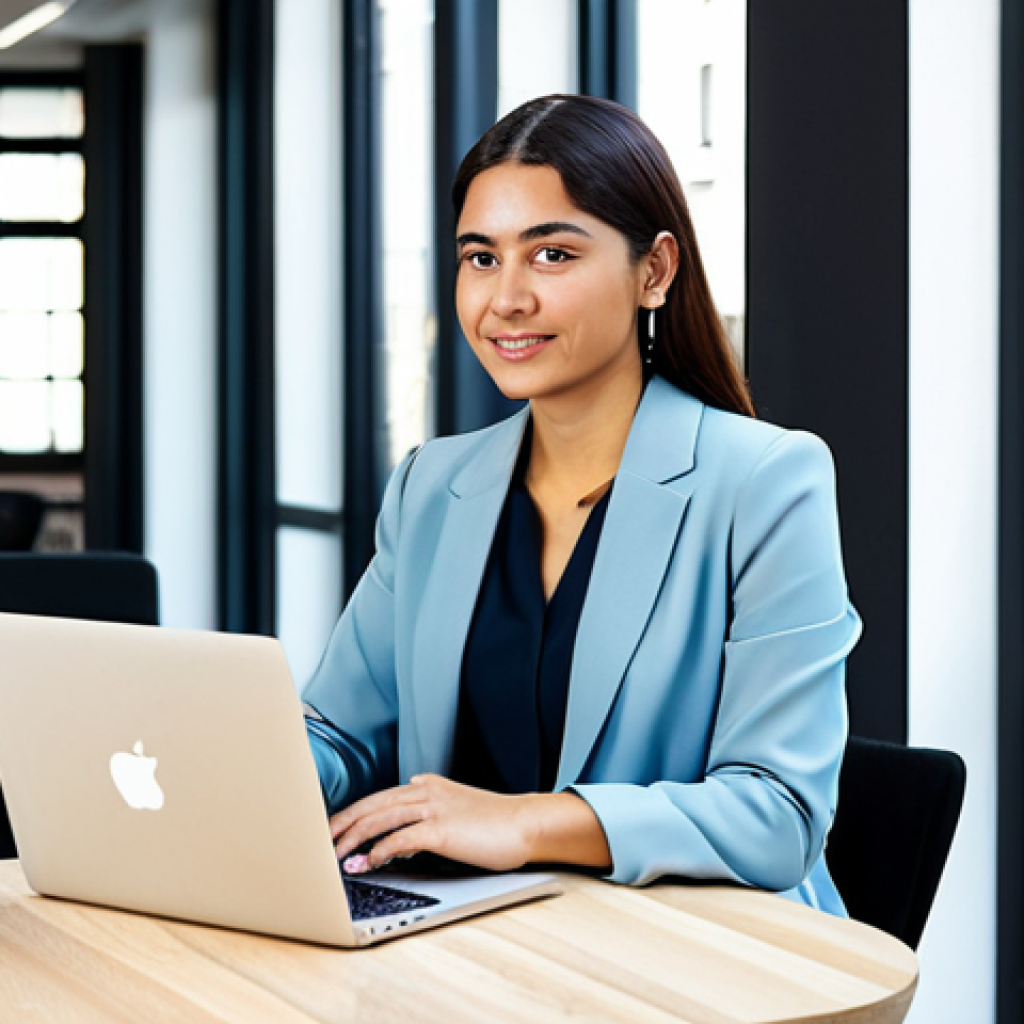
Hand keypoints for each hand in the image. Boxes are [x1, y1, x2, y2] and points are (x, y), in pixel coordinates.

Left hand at [330, 774, 535, 873]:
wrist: (525, 824)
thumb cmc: (495, 824)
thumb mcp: (456, 812)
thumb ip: (428, 816)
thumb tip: (400, 836)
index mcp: (427, 786)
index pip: (378, 797)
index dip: (352, 814)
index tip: (332, 830)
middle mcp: (426, 791)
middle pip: (371, 804)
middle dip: (341, 824)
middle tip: (319, 843)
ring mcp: (433, 807)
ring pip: (379, 818)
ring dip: (353, 839)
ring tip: (334, 856)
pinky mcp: (441, 828)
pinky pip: (400, 838)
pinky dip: (378, 850)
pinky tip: (366, 862)